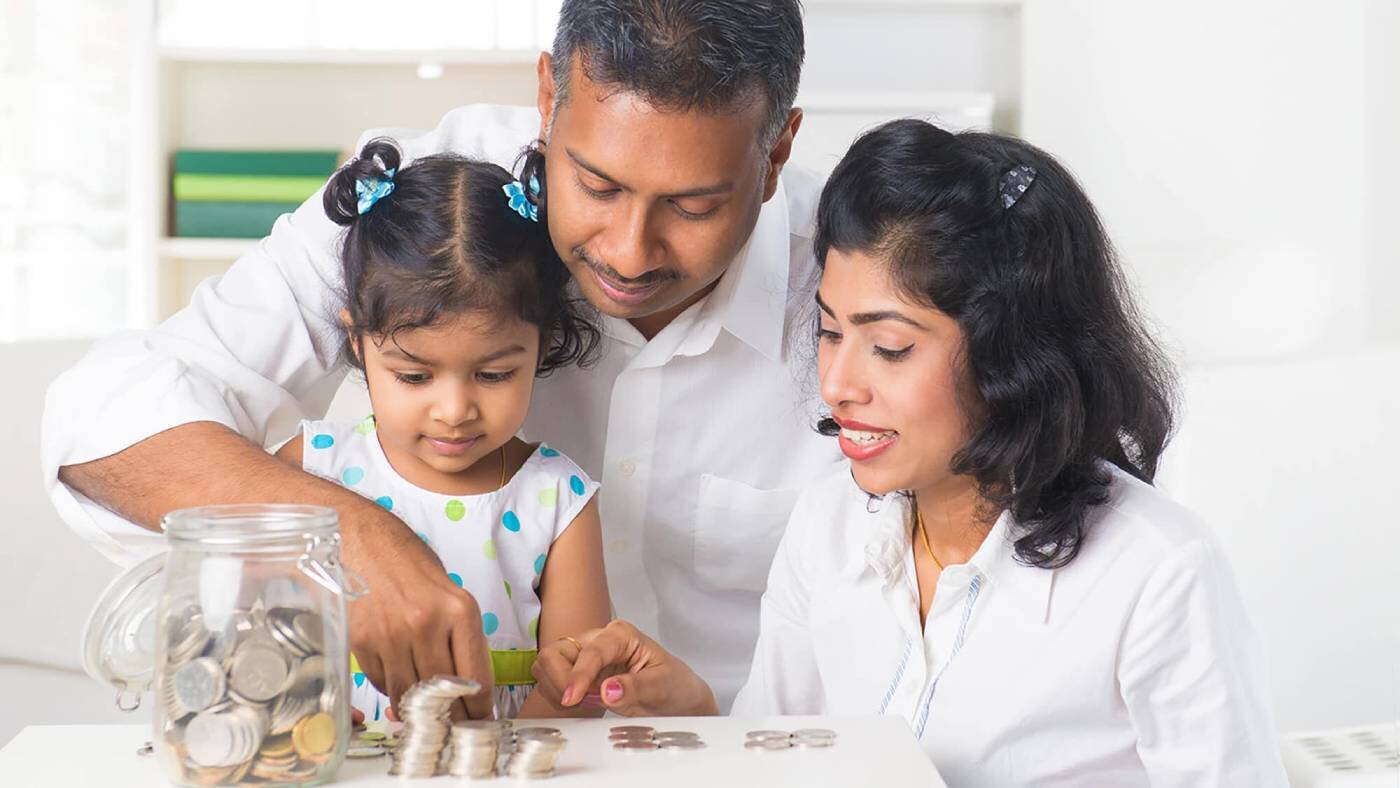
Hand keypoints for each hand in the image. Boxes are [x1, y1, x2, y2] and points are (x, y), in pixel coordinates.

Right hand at [341, 506, 494, 719]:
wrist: (360, 539)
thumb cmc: (408, 564)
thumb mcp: (449, 593)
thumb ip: (459, 636)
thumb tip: (466, 685)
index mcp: (459, 610)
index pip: (477, 677)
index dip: (480, 708)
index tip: (480, 719)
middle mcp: (427, 624)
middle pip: (444, 693)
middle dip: (452, 715)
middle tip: (454, 724)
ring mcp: (392, 636)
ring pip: (410, 694)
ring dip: (418, 706)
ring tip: (424, 706)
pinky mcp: (363, 643)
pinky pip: (382, 682)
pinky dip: (391, 687)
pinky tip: (396, 675)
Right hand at [531, 620, 717, 716]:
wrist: (677, 698)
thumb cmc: (674, 686)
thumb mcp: (662, 687)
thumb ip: (635, 688)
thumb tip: (607, 690)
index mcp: (621, 635)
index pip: (590, 652)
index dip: (578, 676)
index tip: (572, 699)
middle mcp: (598, 640)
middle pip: (556, 652)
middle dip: (560, 680)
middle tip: (579, 703)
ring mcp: (585, 655)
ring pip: (547, 665)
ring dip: (556, 688)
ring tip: (583, 704)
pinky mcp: (579, 672)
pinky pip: (551, 680)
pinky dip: (556, 695)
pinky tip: (580, 704)